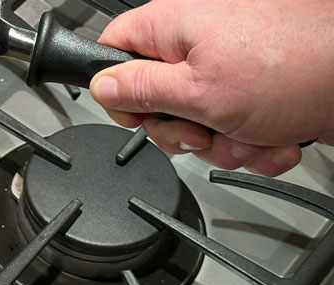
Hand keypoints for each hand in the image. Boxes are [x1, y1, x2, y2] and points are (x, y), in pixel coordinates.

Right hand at [89, 0, 333, 175]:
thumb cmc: (297, 68)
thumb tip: (102, 86)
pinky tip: (276, 136)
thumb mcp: (198, 91)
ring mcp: (232, 66)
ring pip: (199, 123)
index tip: (140, 115)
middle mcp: (200, 39)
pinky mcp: (259, 90)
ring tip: (254, 134)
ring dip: (225, 143)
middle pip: (157, 99)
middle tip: (205, 131)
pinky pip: (236, 128)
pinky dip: (255, 142)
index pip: (115, 50)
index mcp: (175, 24)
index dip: (119, 91)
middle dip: (184, 131)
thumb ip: (141, 90)